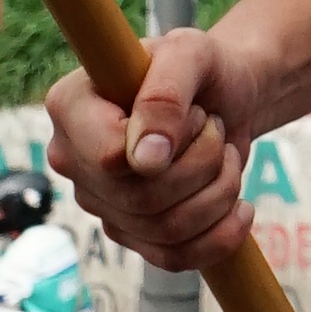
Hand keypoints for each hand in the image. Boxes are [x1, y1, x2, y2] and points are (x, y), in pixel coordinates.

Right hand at [45, 34, 255, 272]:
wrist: (226, 96)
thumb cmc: (202, 67)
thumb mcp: (191, 54)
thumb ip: (165, 94)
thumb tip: (145, 161)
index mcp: (71, 107)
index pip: (110, 157)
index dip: (167, 146)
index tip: (195, 116)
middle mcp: (73, 159)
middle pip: (142, 199)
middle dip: (204, 164)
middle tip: (216, 129)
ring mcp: (100, 201)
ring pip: (166, 230)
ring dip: (219, 192)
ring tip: (225, 155)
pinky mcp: (131, 233)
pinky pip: (176, 257)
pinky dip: (221, 235)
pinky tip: (240, 207)